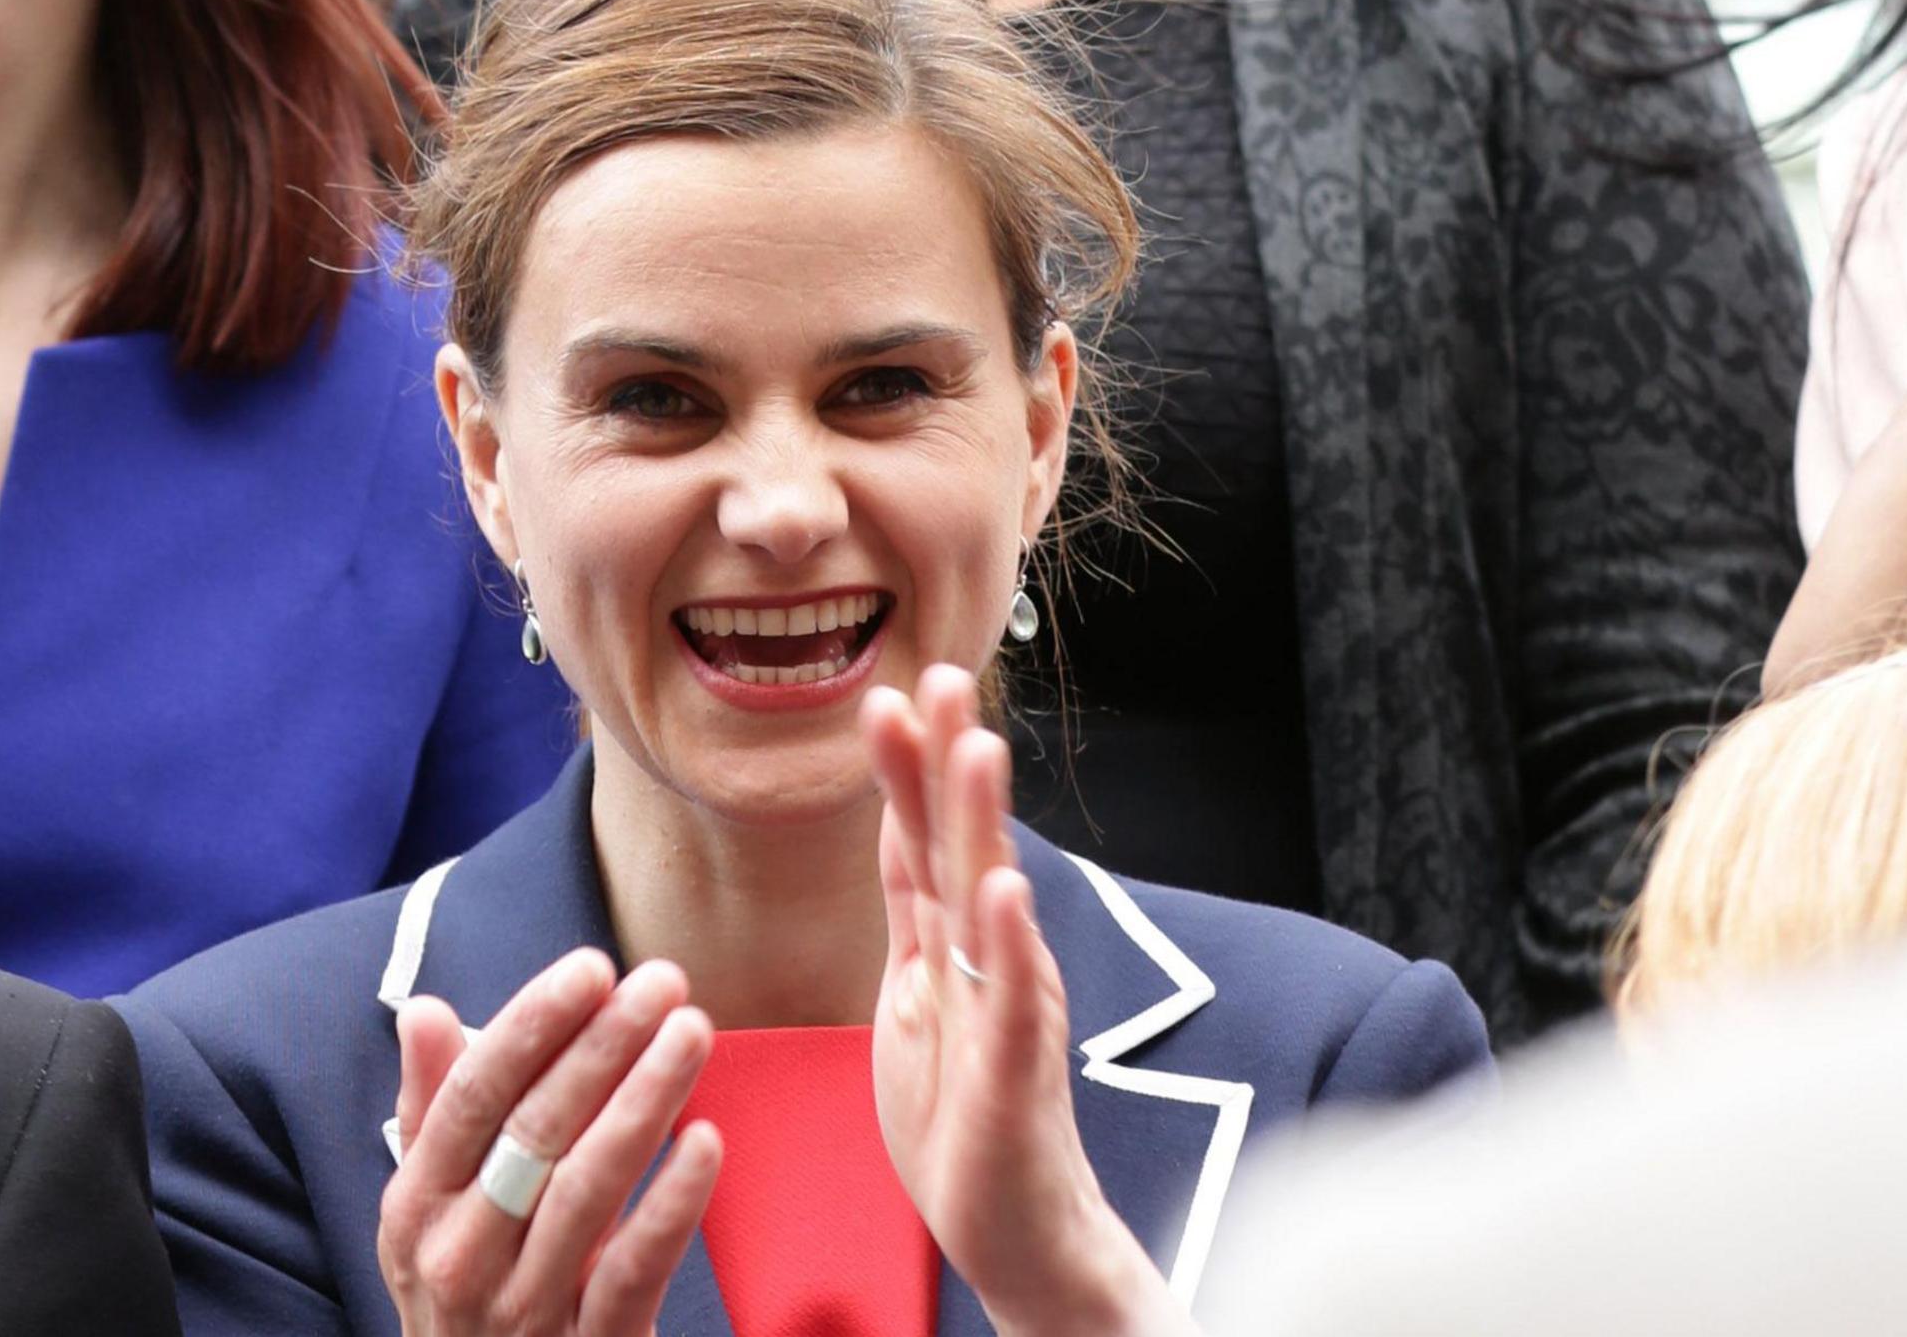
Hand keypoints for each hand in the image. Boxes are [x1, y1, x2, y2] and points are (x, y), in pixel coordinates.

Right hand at [377, 951, 722, 1335]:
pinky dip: (671, 1203)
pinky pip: (634, 1269)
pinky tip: (705, 1140)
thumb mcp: (429, 1211)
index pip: (473, 1097)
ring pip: (587, 1189)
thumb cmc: (468, 1291)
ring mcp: (523, 1308)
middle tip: (663, 981)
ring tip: (692, 1032)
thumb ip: (433, 1109)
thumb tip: (423, 1010)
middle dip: (603, 1046)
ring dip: (643, 1100)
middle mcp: (460, 1254)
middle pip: (535, 1132)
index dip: (532, 1026)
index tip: (591, 967)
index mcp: (417, 1206)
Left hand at [861, 666, 1194, 1336]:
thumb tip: (899, 830)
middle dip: (950, 761)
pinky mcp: (1018, 1069)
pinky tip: (1006, 888)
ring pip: (994, 901)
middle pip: (963, 845)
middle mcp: (989, 960)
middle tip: (946, 674)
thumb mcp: (916, 1003)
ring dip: (985, 824)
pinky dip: (1010, 941)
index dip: (904, 771)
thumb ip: (914, 919)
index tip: (886, 692)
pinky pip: (1015, 997)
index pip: (922, 841)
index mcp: (952, 947)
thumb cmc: (967, 1121)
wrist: (1021, 1232)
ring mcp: (1008, 1009)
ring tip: (978, 748)